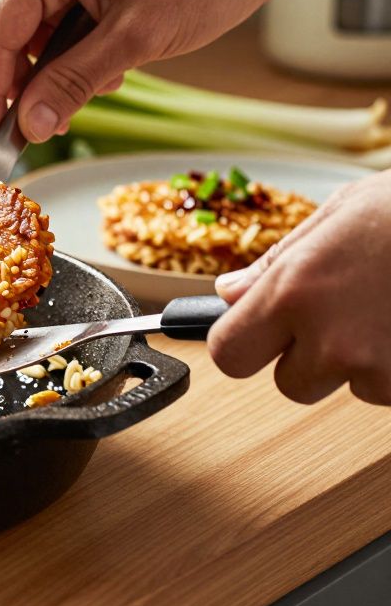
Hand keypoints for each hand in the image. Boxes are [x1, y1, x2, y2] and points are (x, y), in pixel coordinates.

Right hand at [0, 0, 283, 149]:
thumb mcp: (134, 40)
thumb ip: (72, 84)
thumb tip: (30, 127)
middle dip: (17, 89)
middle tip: (38, 130)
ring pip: (21, 40)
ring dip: (47, 77)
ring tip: (98, 86)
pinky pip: (46, 31)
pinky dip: (65, 61)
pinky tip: (105, 68)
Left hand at [208, 170, 390, 403]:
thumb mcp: (335, 218)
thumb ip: (276, 265)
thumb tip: (229, 294)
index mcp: (292, 292)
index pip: (229, 354)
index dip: (243, 344)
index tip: (258, 333)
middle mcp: (330, 338)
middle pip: (291, 383)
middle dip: (311, 358)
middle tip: (347, 313)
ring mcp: (380, 367)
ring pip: (353, 387)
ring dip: (368, 361)